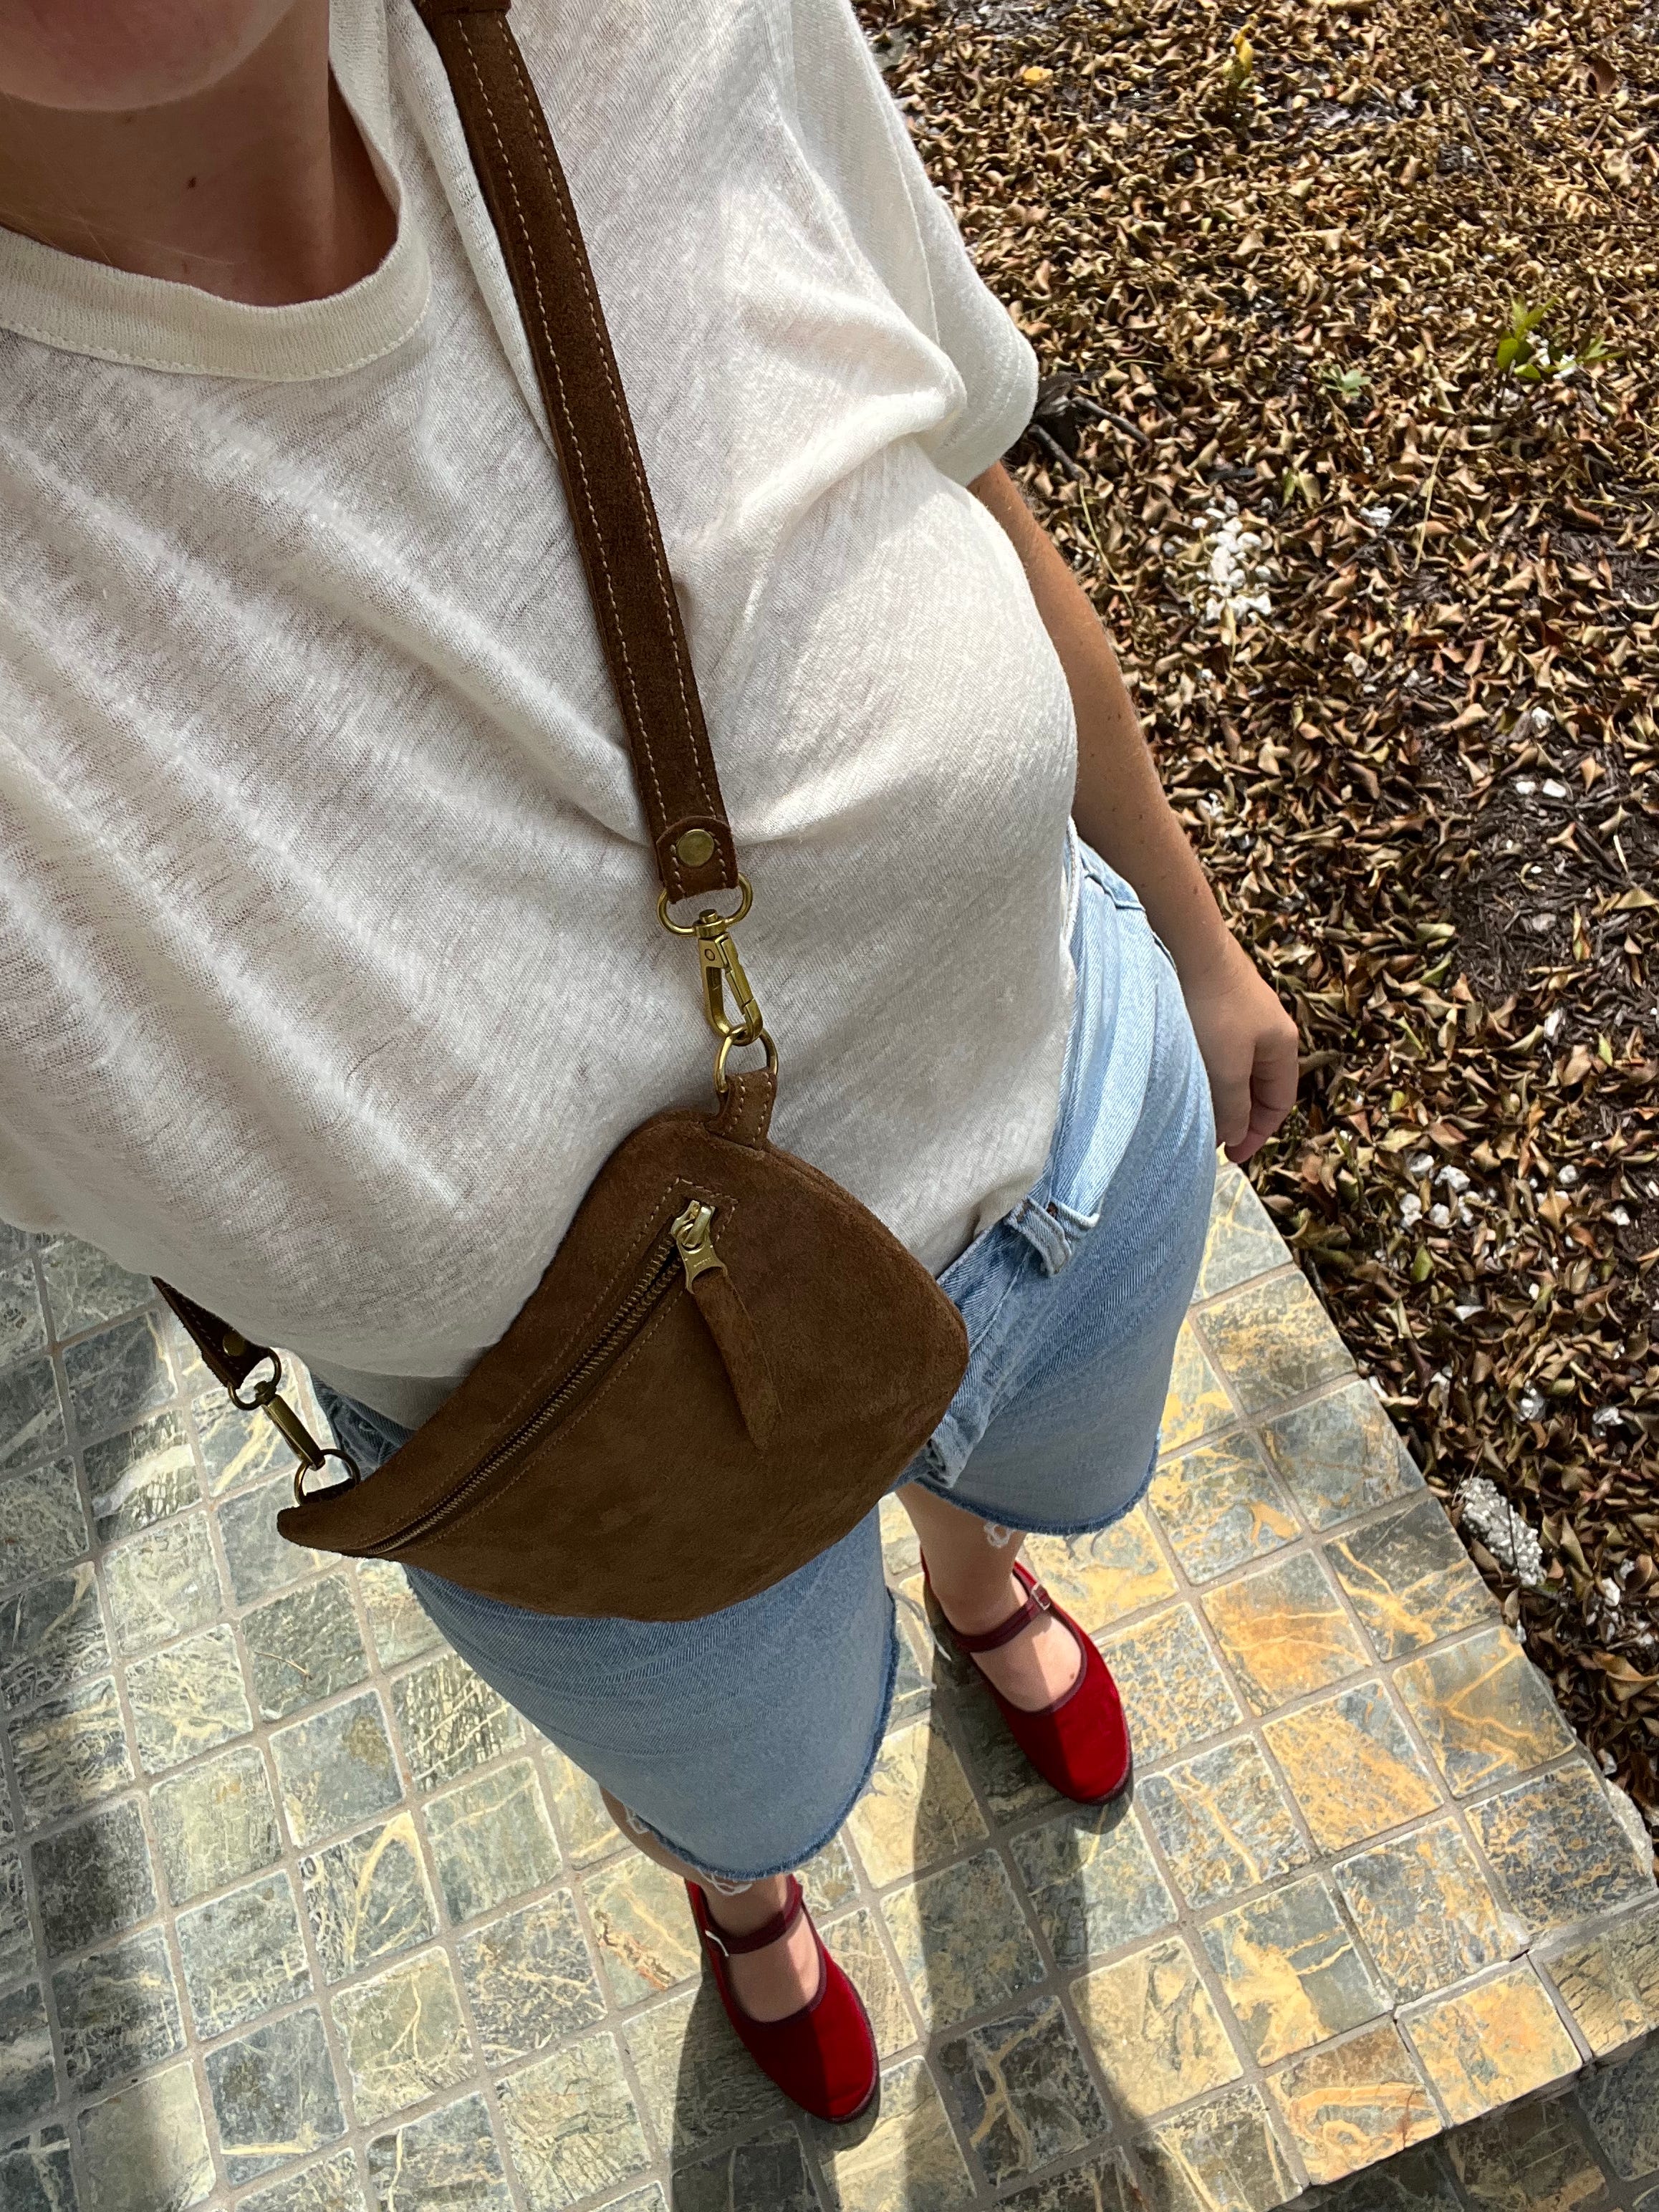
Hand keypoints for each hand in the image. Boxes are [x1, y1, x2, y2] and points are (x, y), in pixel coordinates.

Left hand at [1176, 931, 1299, 1164]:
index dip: (1259, 1133)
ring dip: (1219, 1092)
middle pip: (1258, 1085)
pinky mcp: (1213, 1000)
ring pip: (1234, 1066)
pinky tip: (1183, 1074)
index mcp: (1283, 1044)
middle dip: (1238, 1115)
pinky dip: (1205, 1069)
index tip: (1232, 1156)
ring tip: (1193, 1110)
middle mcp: (1267, 1027)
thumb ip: (1233, 1106)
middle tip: (1209, 1138)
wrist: (1187, 944)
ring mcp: (1240, 1012)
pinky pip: (1216, 1048)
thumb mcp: (1225, 1068)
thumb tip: (1234, 1133)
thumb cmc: (1212, 1009)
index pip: (1280, 1102)